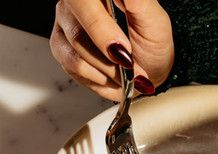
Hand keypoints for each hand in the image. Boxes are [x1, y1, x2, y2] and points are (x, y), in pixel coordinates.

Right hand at [50, 0, 173, 100]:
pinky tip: (112, 79)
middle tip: (129, 67)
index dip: (101, 31)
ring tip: (125, 75)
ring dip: (106, 73)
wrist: (149, 66)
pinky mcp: (61, 49)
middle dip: (108, 61)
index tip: (124, 50)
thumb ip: (138, 2)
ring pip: (76, 57)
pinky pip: (73, 70)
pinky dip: (98, 80)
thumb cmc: (151, 41)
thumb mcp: (154, 20)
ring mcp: (65, 26)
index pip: (84, 3)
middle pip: (78, 35)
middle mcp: (75, 5)